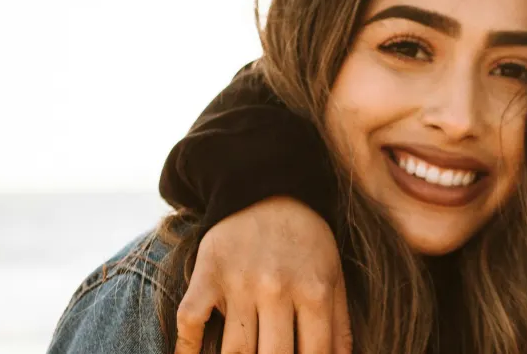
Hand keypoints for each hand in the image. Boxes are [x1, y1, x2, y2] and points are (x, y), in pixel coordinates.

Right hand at [174, 197, 350, 353]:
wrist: (264, 189)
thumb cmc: (305, 241)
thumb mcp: (334, 276)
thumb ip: (339, 326)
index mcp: (314, 292)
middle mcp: (276, 289)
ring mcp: (239, 282)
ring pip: (235, 351)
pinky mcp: (207, 274)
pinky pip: (191, 320)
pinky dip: (187, 348)